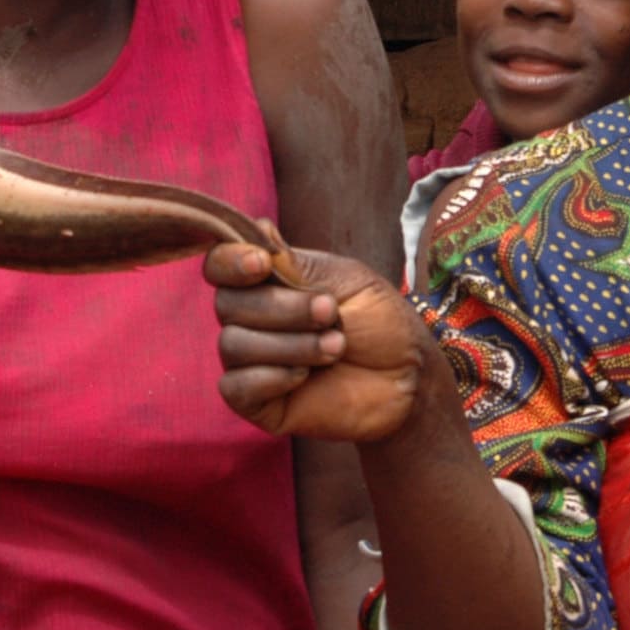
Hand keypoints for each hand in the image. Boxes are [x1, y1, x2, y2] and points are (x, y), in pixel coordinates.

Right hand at [207, 242, 433, 440]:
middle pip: (227, 304)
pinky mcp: (258, 402)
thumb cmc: (380, 322)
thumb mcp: (346, 280)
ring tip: (336, 347)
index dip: (231, 262)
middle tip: (331, 313)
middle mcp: (251, 319)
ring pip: (233, 345)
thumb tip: (257, 228)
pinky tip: (305, 377)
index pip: (220, 265)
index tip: (262, 264)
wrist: (409, 377)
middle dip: (283, 308)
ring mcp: (252, 361)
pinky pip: (234, 387)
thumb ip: (297, 262)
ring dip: (290, 344)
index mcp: (268, 282)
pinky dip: (271, 377)